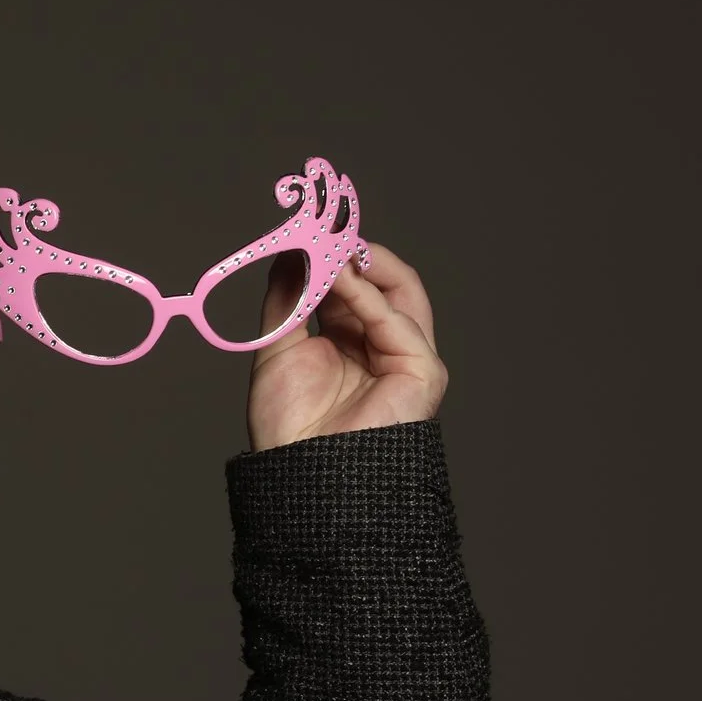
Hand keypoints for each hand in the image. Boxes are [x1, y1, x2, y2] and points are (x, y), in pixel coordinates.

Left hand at [246, 241, 446, 450]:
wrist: (302, 475)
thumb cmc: (290, 427)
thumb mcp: (278, 348)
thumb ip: (289, 299)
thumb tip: (291, 249)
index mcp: (350, 340)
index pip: (353, 284)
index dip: (333, 254)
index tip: (308, 226)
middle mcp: (381, 345)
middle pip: (384, 281)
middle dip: (354, 250)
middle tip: (324, 225)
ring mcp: (406, 357)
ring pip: (398, 291)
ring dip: (360, 263)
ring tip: (327, 244)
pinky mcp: (422, 371)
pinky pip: (397, 321)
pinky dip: (366, 294)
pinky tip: (338, 277)